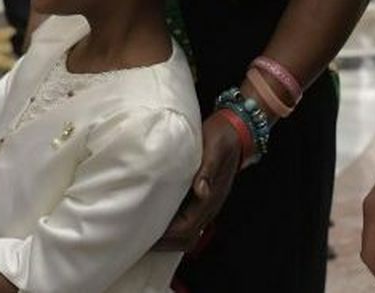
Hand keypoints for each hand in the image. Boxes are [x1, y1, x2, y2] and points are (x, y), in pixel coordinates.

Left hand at [154, 113, 242, 249]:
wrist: (236, 131)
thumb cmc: (222, 137)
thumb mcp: (215, 147)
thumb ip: (208, 169)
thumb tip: (201, 191)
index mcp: (211, 197)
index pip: (187, 228)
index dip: (167, 236)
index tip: (146, 235)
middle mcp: (209, 206)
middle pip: (187, 238)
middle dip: (164, 243)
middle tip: (139, 240)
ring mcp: (206, 204)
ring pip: (188, 233)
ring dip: (168, 239)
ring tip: (144, 235)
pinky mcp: (201, 198)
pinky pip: (187, 221)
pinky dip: (172, 228)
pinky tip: (156, 220)